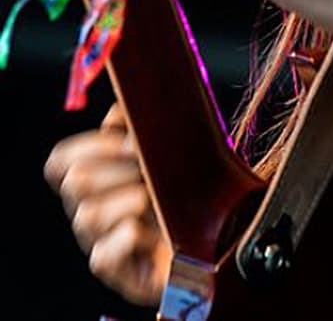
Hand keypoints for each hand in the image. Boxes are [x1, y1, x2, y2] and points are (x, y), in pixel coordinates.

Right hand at [44, 102, 170, 305]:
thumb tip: (120, 113)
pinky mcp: (114, 273)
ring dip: (129, 200)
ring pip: (89, 214)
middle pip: (75, 182)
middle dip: (117, 168)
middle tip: (149, 168)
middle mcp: (89, 211)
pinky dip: (131, 237)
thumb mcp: (167, 152)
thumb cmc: (188, 192)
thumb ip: (141, 127)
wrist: (217, 240)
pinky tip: (155, 232)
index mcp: (96, 180)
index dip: (89, 145)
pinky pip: (105, 253)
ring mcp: (99, 242)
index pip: (61, 160)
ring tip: (158, 201)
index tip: (127, 139)